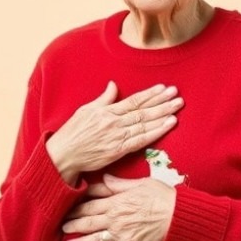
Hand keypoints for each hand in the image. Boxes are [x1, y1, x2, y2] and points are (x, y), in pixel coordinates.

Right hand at [46, 82, 182, 183]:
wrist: (63, 155)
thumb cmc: (72, 133)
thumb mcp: (85, 110)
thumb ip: (103, 99)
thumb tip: (113, 85)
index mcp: (107, 111)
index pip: (134, 100)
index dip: (150, 94)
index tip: (164, 88)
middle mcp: (114, 122)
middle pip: (143, 110)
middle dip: (162, 102)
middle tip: (177, 95)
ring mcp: (117, 136)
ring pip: (145, 123)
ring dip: (163, 115)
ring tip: (177, 108)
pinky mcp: (119, 150)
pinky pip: (142, 140)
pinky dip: (156, 132)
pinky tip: (168, 126)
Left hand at [62, 174, 175, 240]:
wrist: (177, 215)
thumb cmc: (162, 196)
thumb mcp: (140, 183)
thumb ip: (119, 184)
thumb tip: (104, 178)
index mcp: (116, 201)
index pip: (90, 204)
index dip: (76, 206)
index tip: (66, 207)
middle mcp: (114, 218)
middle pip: (88, 221)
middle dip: (73, 224)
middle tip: (62, 226)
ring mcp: (121, 233)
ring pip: (95, 239)